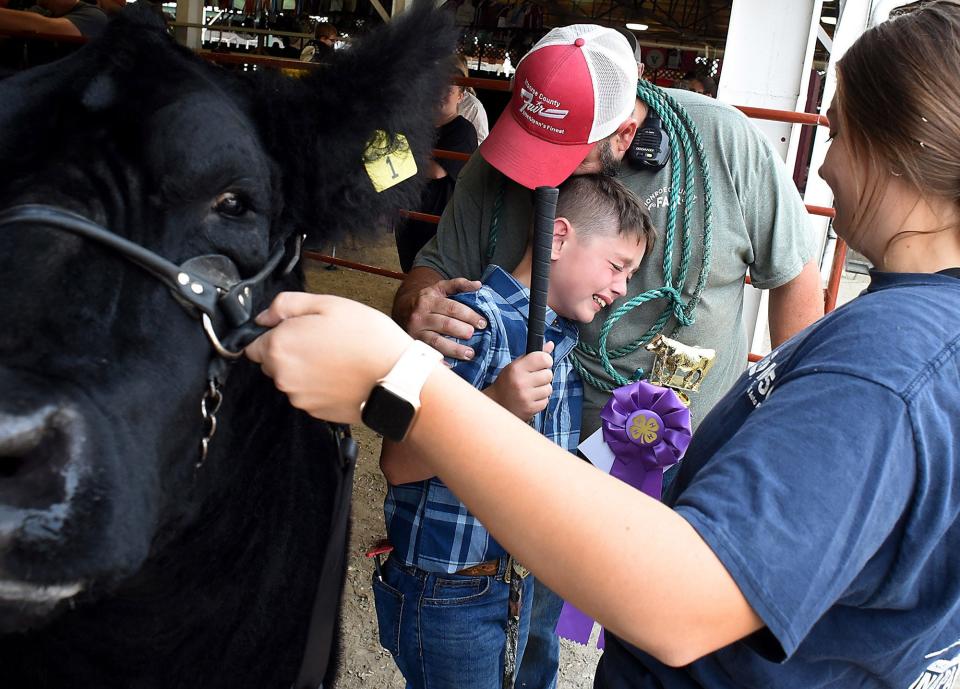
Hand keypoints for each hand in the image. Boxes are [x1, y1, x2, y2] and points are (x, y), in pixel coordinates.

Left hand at [245, 292, 411, 423]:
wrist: (395, 378)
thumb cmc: (367, 338)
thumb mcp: (328, 304)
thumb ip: (287, 305)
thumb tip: (264, 317)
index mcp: (279, 346)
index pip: (253, 344)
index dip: (275, 334)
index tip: (298, 330)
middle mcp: (282, 376)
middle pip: (272, 363)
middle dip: (290, 352)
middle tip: (323, 340)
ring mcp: (298, 397)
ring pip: (291, 380)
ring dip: (306, 370)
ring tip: (337, 358)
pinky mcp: (315, 412)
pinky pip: (308, 395)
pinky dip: (320, 387)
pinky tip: (342, 375)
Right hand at [404, 277, 485, 359]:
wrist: (403, 310)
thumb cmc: (427, 300)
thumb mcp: (440, 288)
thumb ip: (458, 285)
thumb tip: (478, 285)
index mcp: (429, 300)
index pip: (452, 308)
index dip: (468, 315)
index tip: (482, 323)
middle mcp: (421, 316)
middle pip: (445, 324)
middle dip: (462, 330)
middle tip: (474, 335)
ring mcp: (416, 332)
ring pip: (436, 341)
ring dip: (454, 349)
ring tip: (469, 353)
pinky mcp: (414, 344)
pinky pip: (427, 353)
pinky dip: (438, 361)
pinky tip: (450, 366)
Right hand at [484, 341, 554, 421]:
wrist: (496, 403)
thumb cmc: (507, 382)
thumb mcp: (516, 365)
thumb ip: (534, 355)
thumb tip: (551, 344)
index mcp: (517, 368)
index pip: (543, 358)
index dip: (546, 360)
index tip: (543, 363)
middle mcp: (521, 382)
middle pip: (549, 374)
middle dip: (544, 376)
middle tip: (534, 379)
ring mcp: (525, 397)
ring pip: (549, 389)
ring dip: (543, 389)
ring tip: (531, 390)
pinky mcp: (529, 409)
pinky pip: (545, 401)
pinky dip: (540, 400)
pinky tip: (530, 398)